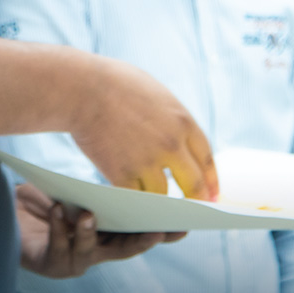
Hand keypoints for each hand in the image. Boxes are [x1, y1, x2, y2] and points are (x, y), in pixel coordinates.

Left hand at [15, 182, 184, 277]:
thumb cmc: (48, 197)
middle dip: (140, 241)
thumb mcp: (79, 190)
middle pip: (124, 249)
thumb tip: (133, 160)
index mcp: (110, 234)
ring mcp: (74, 260)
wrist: (11, 212)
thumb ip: (102, 190)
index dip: (164, 232)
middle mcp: (97, 251)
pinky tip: (56, 208)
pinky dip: (57, 227)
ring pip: (88, 251)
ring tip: (89, 214)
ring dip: (89, 232)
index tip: (185, 224)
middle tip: (155, 230)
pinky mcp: (50, 264)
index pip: (142, 233)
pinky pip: (56, 247)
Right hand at [67, 57, 218, 199]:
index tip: (213, 193)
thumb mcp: (156, 93)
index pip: (206, 158)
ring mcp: (146, 161)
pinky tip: (131, 200)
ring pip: (163, 195)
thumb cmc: (114, 82)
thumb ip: (171, 118)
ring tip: (156, 204)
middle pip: (194, 184)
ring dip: (160, 200)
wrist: (81, 88)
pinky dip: (133, 201)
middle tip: (195, 210)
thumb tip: (178, 137)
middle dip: (197, 200)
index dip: (211, 179)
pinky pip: (135, 197)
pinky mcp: (122, 174)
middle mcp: (170, 144)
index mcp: (182, 121)